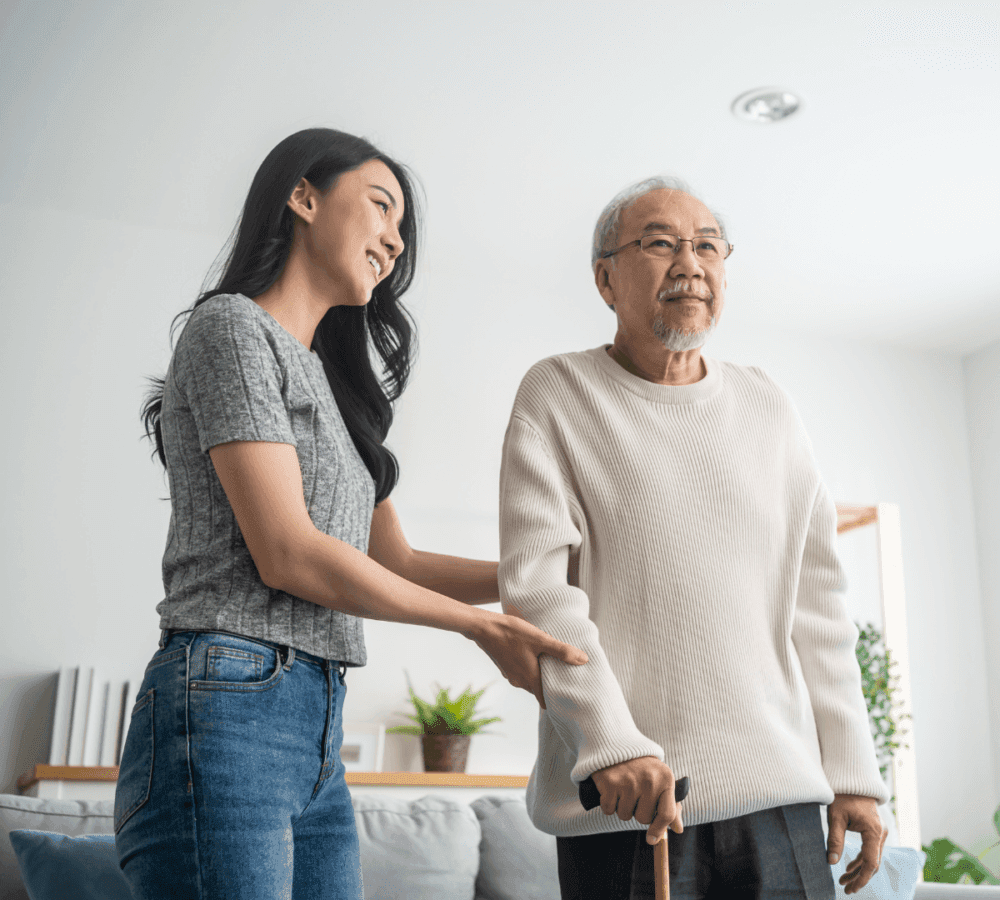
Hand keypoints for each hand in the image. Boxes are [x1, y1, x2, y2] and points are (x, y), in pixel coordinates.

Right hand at [465, 609, 586, 708]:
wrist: (483, 627)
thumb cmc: (512, 633)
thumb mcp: (540, 640)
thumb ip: (561, 651)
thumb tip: (583, 660)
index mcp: (530, 678)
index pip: (544, 701)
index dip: (555, 701)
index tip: (566, 698)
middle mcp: (519, 681)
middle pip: (538, 690)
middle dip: (549, 685)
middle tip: (563, 676)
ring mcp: (510, 674)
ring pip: (529, 680)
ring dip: (538, 675)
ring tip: (550, 663)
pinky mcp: (504, 666)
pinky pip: (521, 672)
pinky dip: (529, 668)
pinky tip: (533, 654)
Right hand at [591, 757, 682, 844]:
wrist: (618, 744)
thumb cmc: (643, 768)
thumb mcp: (662, 780)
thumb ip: (671, 805)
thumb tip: (677, 829)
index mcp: (666, 779)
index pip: (667, 814)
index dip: (659, 830)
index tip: (652, 839)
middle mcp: (649, 780)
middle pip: (643, 818)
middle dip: (637, 812)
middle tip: (635, 795)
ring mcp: (629, 781)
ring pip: (624, 815)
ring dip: (622, 807)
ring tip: (623, 789)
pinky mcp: (610, 782)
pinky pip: (608, 809)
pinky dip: (608, 804)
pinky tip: (611, 789)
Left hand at [826, 794, 887, 894]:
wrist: (851, 779)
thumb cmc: (842, 795)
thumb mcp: (835, 817)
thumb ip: (835, 840)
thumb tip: (832, 862)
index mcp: (873, 831)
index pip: (871, 863)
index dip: (861, 878)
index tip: (850, 889)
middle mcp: (880, 833)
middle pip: (872, 863)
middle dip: (859, 877)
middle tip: (845, 888)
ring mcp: (879, 832)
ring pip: (872, 858)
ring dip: (859, 870)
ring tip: (844, 881)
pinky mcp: (874, 830)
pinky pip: (870, 850)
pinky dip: (861, 860)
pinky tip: (849, 868)